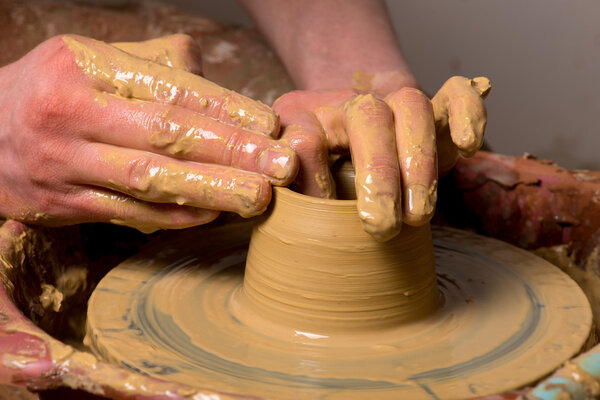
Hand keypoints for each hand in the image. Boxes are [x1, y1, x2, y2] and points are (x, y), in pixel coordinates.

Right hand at [0, 34, 297, 231]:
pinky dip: (177, 216)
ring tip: (258, 198)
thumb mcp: (91, 60)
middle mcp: (70, 118)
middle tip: (279, 167)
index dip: (223, 108)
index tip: (269, 123)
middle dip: (229, 154)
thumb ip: (154, 67)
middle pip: (163, 138)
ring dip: (210, 192)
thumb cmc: (53, 89)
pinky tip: (215, 214)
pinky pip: (130, 214)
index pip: (167, 90)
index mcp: (81, 70)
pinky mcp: (66, 205)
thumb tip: (218, 87)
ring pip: (149, 183)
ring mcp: (65, 167)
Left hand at [273, 75, 488, 240]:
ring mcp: (391, 100)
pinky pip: (455, 94)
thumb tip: (296, 218)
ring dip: (419, 161)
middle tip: (381, 226)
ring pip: (413, 106)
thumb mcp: (289, 185)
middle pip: (367, 117)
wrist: (339, 136)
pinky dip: (468, 112)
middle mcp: (349, 102)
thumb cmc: (311, 172)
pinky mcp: (431, 107)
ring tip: (418, 215)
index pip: (305, 134)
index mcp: (303, 115)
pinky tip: (468, 145)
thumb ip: (290, 195)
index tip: (322, 217)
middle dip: (379, 174)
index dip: (313, 178)